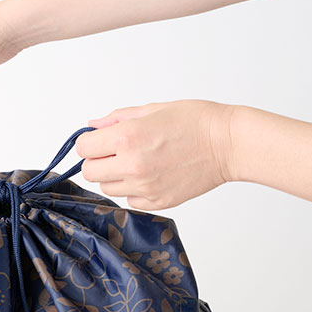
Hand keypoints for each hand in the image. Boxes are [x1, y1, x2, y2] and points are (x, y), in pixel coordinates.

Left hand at [76, 100, 232, 209]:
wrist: (228, 144)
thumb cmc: (196, 121)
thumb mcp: (152, 109)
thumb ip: (117, 119)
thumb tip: (93, 125)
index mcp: (127, 137)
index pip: (83, 148)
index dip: (89, 143)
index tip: (99, 140)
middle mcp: (132, 165)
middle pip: (89, 172)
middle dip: (98, 161)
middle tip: (116, 152)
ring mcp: (145, 187)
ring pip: (107, 188)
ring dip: (114, 176)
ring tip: (137, 163)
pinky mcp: (158, 202)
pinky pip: (129, 200)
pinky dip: (134, 190)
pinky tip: (151, 175)